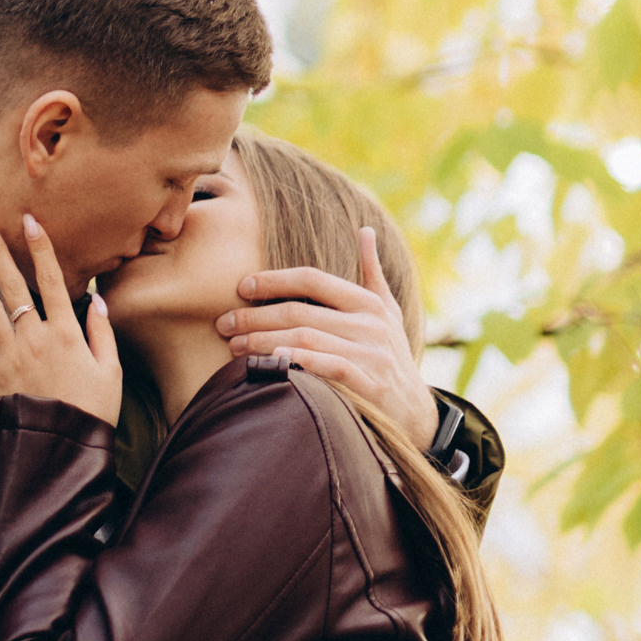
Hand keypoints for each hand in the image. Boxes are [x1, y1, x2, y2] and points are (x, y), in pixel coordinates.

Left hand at [0, 216, 122, 420]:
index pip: (52, 280)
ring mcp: (11, 354)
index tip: (31, 221)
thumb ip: (102, 332)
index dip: (40, 248)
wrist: (60, 447)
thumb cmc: (91, 410)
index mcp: (67, 333)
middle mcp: (36, 337)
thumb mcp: (111, 371)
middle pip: (13, 285)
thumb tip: (97, 299)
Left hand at [215, 223, 438, 452]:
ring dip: (262, 342)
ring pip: (305, 339)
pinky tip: (270, 362)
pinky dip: (297, 363)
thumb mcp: (387, 311)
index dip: (274, 280)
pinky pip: (327, 368)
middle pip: (300, 312)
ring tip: (233, 347)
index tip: (242, 287)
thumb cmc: (391, 355)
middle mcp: (371, 325)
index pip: (313, 279)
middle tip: (223, 324)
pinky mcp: (371, 385)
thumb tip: (365, 230)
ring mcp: (372, 355)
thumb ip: (371, 272)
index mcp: (369, 302)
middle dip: (255, 317)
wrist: (416, 411)